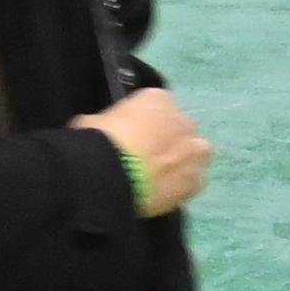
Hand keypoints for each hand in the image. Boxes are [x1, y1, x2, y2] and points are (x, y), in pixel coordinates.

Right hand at [82, 85, 211, 217]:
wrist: (110, 176)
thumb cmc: (96, 141)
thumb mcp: (90, 121)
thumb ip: (106, 123)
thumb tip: (100, 130)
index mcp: (156, 99)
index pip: (156, 104)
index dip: (143, 120)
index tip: (130, 132)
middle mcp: (182, 120)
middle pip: (181, 127)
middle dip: (169, 138)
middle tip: (147, 153)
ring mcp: (193, 151)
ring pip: (198, 152)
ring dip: (185, 158)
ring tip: (163, 173)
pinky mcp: (195, 180)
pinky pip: (195, 180)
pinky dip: (184, 184)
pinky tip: (165, 191)